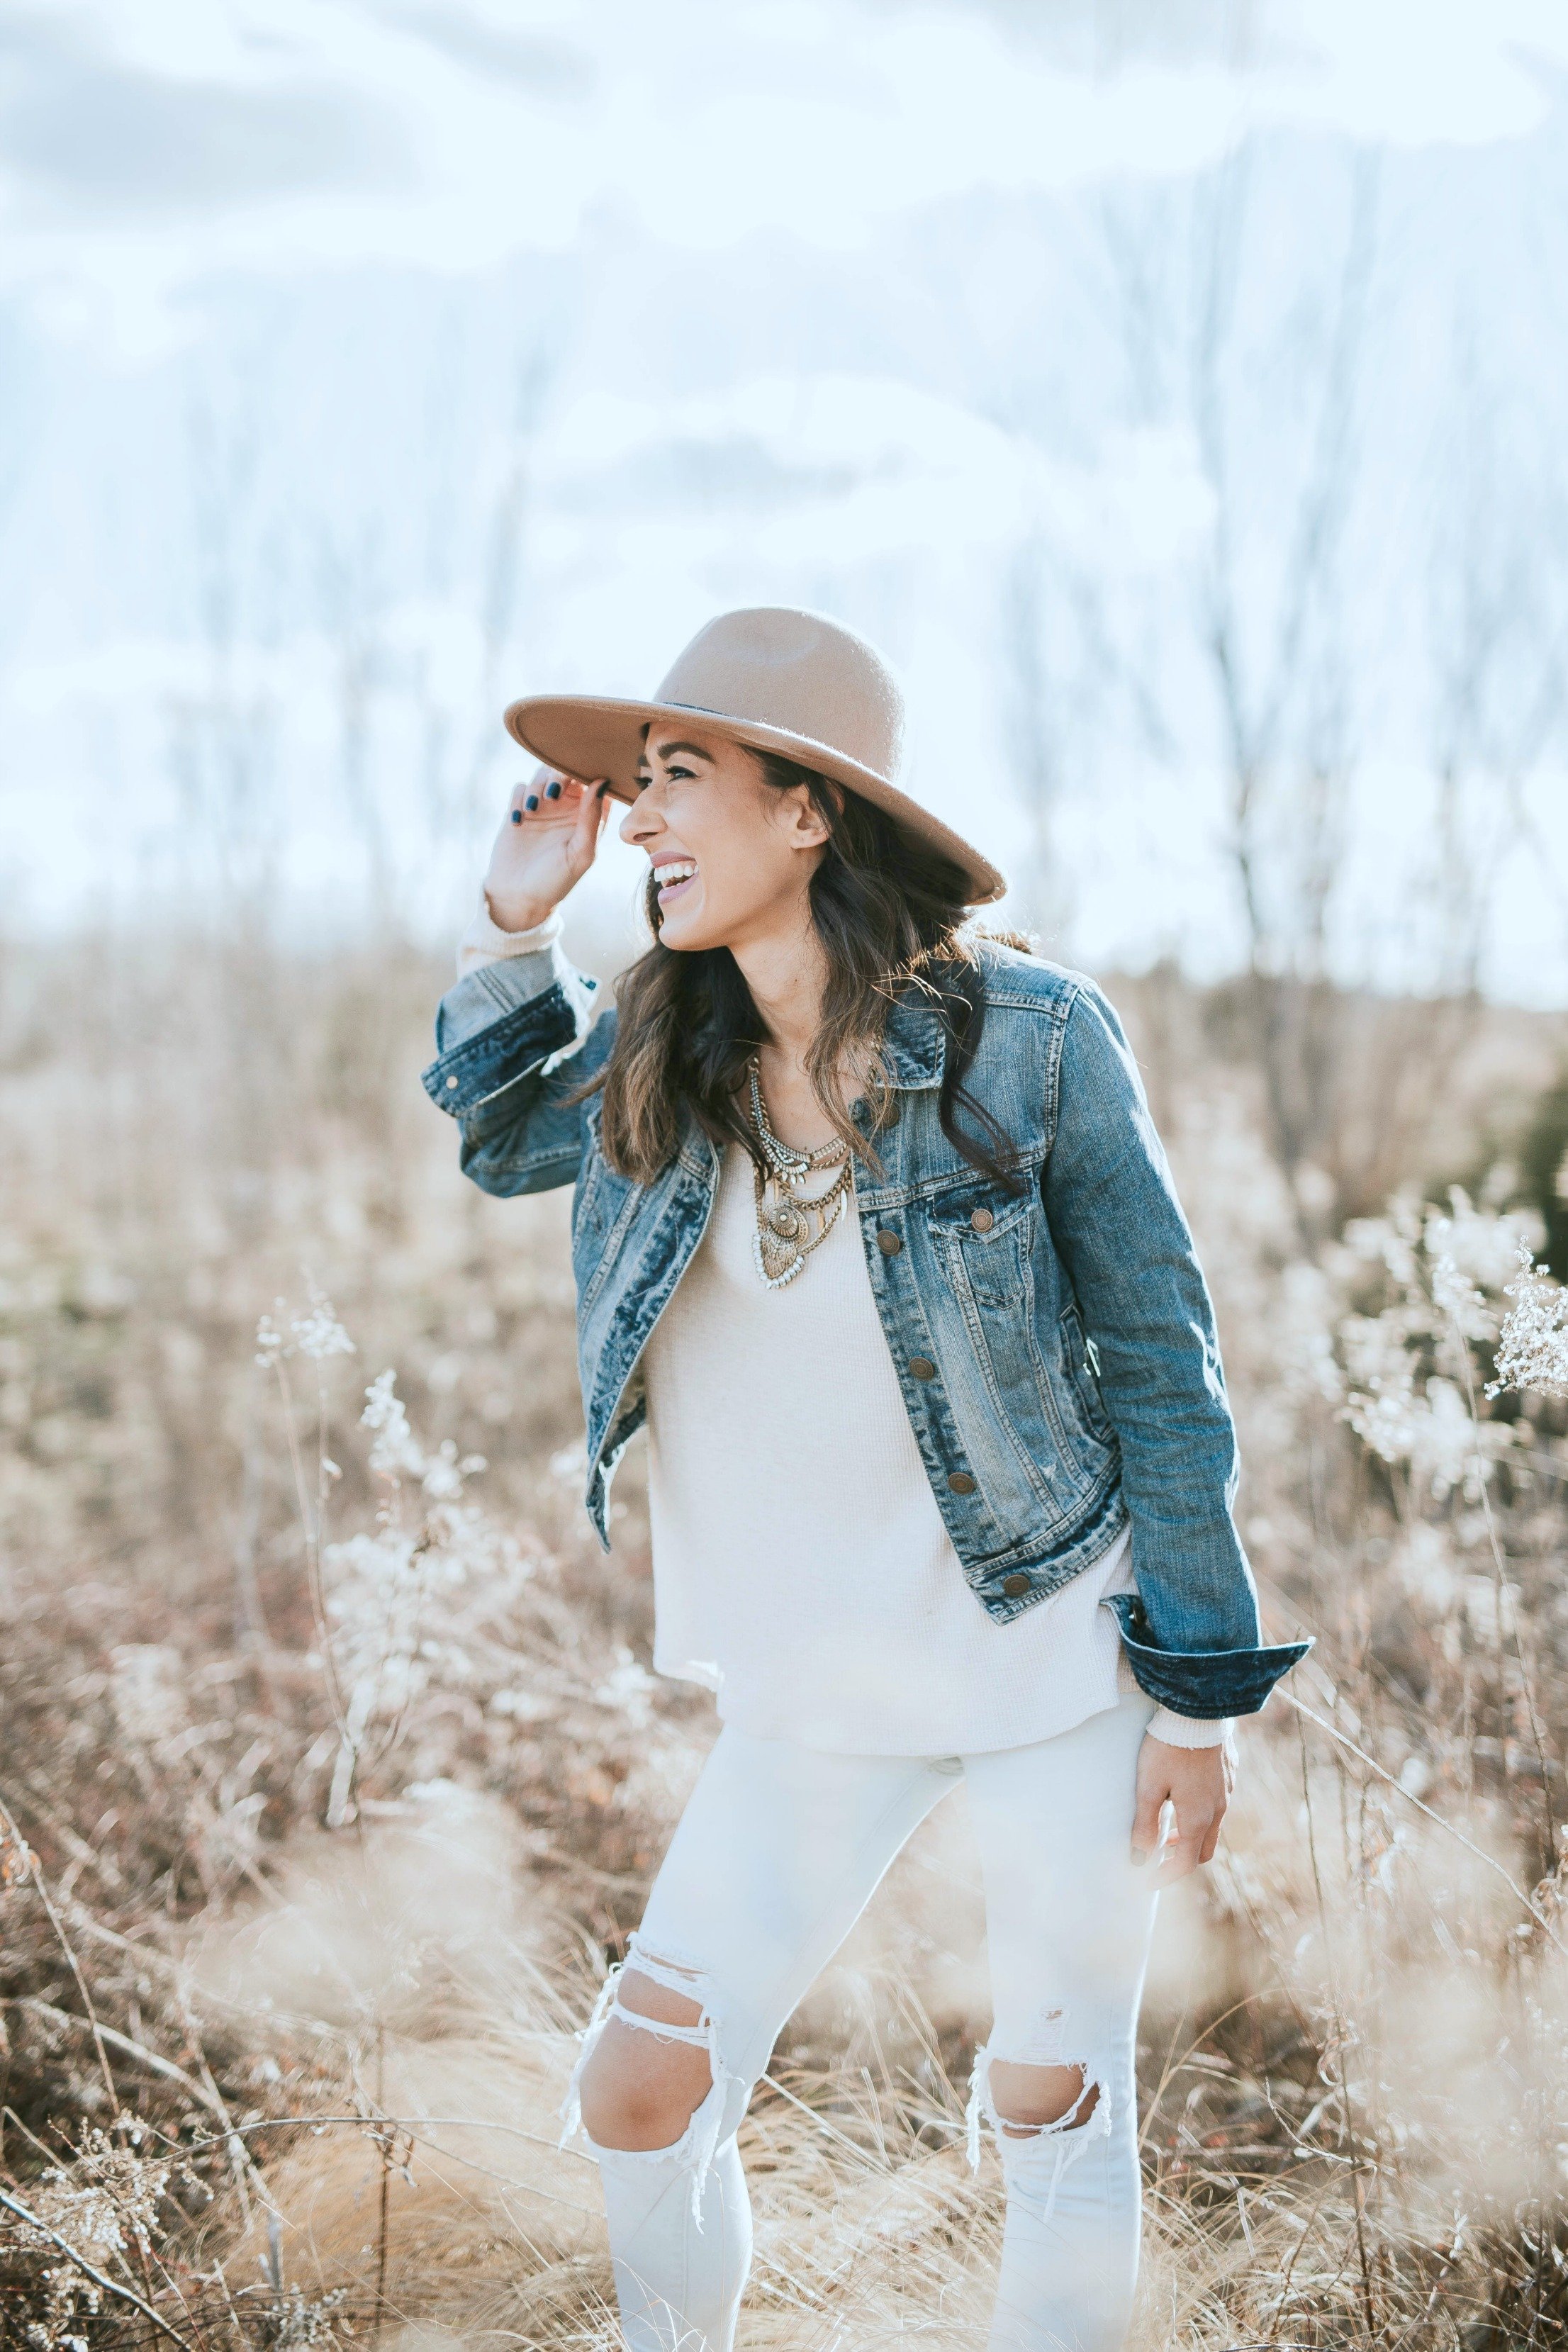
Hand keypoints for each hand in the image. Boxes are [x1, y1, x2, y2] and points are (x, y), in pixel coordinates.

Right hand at [483, 767, 610, 932]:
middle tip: (552, 794)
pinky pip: (520, 788)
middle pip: (567, 772)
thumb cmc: (556, 881)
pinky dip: (518, 799)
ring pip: (541, 775)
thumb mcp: (580, 854)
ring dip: (537, 786)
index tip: (583, 780)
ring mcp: (542, 808)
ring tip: (533, 809)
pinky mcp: (519, 810)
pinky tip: (518, 823)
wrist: (518, 897)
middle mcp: (567, 808)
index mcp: (590, 818)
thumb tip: (601, 783)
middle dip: (559, 775)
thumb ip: (592, 818)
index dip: (592, 773)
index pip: (597, 783)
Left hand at [1131, 1732, 1233, 1883]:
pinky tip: (1183, 1797)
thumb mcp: (1149, 1786)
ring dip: (1191, 1836)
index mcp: (1198, 1817)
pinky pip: (1217, 1805)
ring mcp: (1226, 1792)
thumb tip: (1138, 1858)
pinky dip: (1200, 1815)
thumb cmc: (1169, 1747)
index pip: (1186, 1862)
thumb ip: (1144, 1823)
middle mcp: (1218, 1809)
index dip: (1166, 1876)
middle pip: (1203, 1850)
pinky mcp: (1228, 1775)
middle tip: (1160, 1856)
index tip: (1148, 1882)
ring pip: (1212, 1827)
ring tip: (1168, 1828)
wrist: (1199, 1709)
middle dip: (1182, 1859)